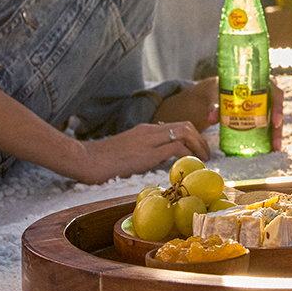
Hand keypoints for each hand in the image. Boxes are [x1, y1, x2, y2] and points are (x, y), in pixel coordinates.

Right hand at [71, 120, 209, 184]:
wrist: (84, 159)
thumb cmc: (100, 161)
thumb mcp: (125, 153)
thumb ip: (141, 153)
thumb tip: (153, 163)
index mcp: (144, 130)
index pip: (176, 126)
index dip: (192, 136)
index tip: (199, 148)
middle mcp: (149, 131)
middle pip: (186, 125)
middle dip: (201, 139)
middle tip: (207, 155)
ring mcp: (148, 140)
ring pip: (184, 132)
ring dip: (199, 146)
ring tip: (204, 160)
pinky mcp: (146, 153)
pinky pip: (175, 149)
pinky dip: (188, 155)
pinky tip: (191, 165)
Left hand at [183, 76, 285, 151]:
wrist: (219, 90)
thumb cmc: (224, 88)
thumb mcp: (222, 93)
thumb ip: (218, 105)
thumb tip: (210, 119)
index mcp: (264, 84)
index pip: (277, 94)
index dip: (278, 108)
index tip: (274, 122)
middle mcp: (269, 95)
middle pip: (278, 112)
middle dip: (278, 129)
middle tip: (275, 144)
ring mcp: (266, 107)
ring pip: (276, 121)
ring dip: (276, 136)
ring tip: (274, 149)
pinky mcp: (262, 116)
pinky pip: (269, 127)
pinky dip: (269, 137)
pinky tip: (269, 148)